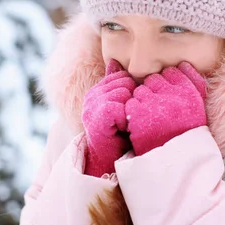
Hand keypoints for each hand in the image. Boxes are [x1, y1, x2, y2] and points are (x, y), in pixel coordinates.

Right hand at [82, 59, 135, 176]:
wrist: (110, 163)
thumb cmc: (121, 136)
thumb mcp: (121, 107)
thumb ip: (119, 85)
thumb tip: (115, 61)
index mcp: (98, 90)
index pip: (122, 75)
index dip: (132, 92)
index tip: (129, 112)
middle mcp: (92, 95)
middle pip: (125, 81)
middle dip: (133, 99)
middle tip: (128, 119)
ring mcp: (92, 105)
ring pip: (124, 92)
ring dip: (131, 110)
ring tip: (125, 125)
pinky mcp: (96, 116)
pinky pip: (120, 106)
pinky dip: (126, 119)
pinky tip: (122, 130)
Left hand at [125, 62, 206, 155]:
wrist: (175, 163)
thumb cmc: (185, 133)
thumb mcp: (196, 107)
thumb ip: (192, 82)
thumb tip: (183, 63)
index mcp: (190, 92)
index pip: (171, 72)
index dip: (165, 84)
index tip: (166, 98)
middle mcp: (174, 95)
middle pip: (153, 79)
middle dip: (151, 91)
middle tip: (155, 109)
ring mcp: (155, 104)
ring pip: (139, 91)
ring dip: (140, 102)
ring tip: (148, 118)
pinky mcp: (138, 115)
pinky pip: (129, 104)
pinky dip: (131, 113)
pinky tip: (140, 124)